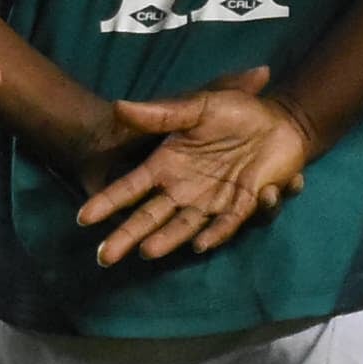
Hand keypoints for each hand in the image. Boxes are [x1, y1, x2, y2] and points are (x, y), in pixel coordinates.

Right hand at [75, 66, 313, 264]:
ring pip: (183, 227)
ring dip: (166, 240)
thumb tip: (118, 106)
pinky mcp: (241, 205)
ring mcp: (211, 200)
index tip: (83, 218)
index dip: (108, 202)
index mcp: (168, 165)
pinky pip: (225, 224)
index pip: (131, 188)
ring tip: (147, 251)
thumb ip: (161, 114)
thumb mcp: (198, 107)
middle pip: (149, 217)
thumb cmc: (235, 112)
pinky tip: (201, 245)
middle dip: (127, 236)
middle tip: (104, 257)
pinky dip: (214, 233)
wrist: (278, 121)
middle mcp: (183, 189)